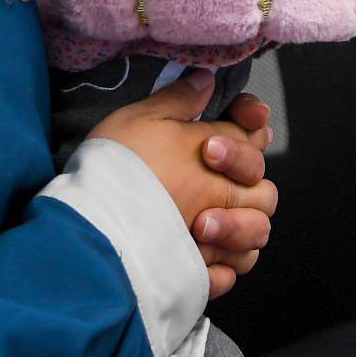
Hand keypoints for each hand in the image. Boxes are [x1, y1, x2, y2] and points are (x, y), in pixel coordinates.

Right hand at [88, 71, 278, 295]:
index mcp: (216, 156)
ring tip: (207, 224)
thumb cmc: (116, 166)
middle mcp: (222, 199)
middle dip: (249, 183)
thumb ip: (179, 100)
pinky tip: (200, 256)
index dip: (250, 125)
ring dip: (240, 229)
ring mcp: (213, 241)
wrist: (91, 224)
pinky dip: (221, 268)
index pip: (254, 137)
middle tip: (212, 175)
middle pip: (264, 193)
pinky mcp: (197, 275)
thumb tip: (207, 81)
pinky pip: (228, 275)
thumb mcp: (141, 117)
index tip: (240, 119)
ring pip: (254, 238)